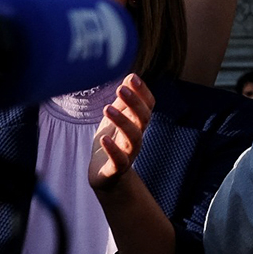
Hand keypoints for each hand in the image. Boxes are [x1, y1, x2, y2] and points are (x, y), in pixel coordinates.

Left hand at [89, 74, 153, 190]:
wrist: (106, 177)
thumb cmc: (111, 144)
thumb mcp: (116, 119)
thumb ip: (124, 100)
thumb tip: (131, 76)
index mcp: (136, 124)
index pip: (148, 106)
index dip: (143, 92)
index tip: (132, 78)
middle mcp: (136, 137)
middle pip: (143, 119)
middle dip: (135, 103)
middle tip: (121, 89)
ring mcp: (128, 154)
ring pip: (134, 138)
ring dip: (123, 122)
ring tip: (108, 108)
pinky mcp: (116, 170)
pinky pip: (119, 161)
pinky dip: (113, 150)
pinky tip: (104, 139)